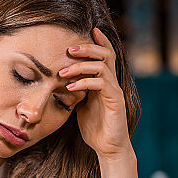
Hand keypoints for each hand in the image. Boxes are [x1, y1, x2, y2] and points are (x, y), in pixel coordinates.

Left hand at [59, 28, 132, 159]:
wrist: (107, 147)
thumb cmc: (93, 127)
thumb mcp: (80, 105)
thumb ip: (76, 91)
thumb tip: (62, 81)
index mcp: (104, 82)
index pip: (105, 56)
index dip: (99, 42)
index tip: (90, 30)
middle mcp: (111, 83)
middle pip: (105, 55)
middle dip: (87, 49)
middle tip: (69, 48)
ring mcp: (114, 92)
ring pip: (102, 67)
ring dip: (80, 67)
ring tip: (62, 72)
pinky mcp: (115, 102)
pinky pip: (101, 85)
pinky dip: (84, 83)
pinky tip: (71, 87)